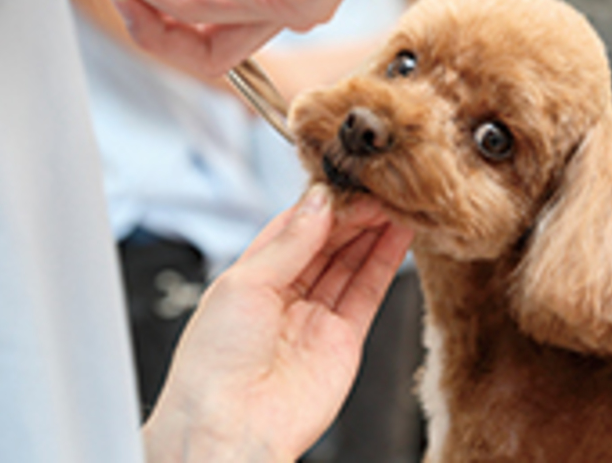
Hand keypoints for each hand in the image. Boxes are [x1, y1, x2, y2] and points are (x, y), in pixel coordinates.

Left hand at [142, 185, 413, 461]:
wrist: (231, 428)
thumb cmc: (214, 365)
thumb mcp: (245, 283)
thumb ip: (289, 242)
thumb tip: (318, 202)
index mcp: (252, 278)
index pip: (294, 229)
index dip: (323, 206)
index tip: (348, 184)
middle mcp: (285, 296)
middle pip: (327, 244)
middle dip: (353, 216)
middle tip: (380, 190)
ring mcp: (315, 318)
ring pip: (351, 264)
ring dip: (374, 233)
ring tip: (396, 204)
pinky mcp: (344, 340)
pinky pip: (368, 292)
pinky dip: (384, 263)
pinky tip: (398, 236)